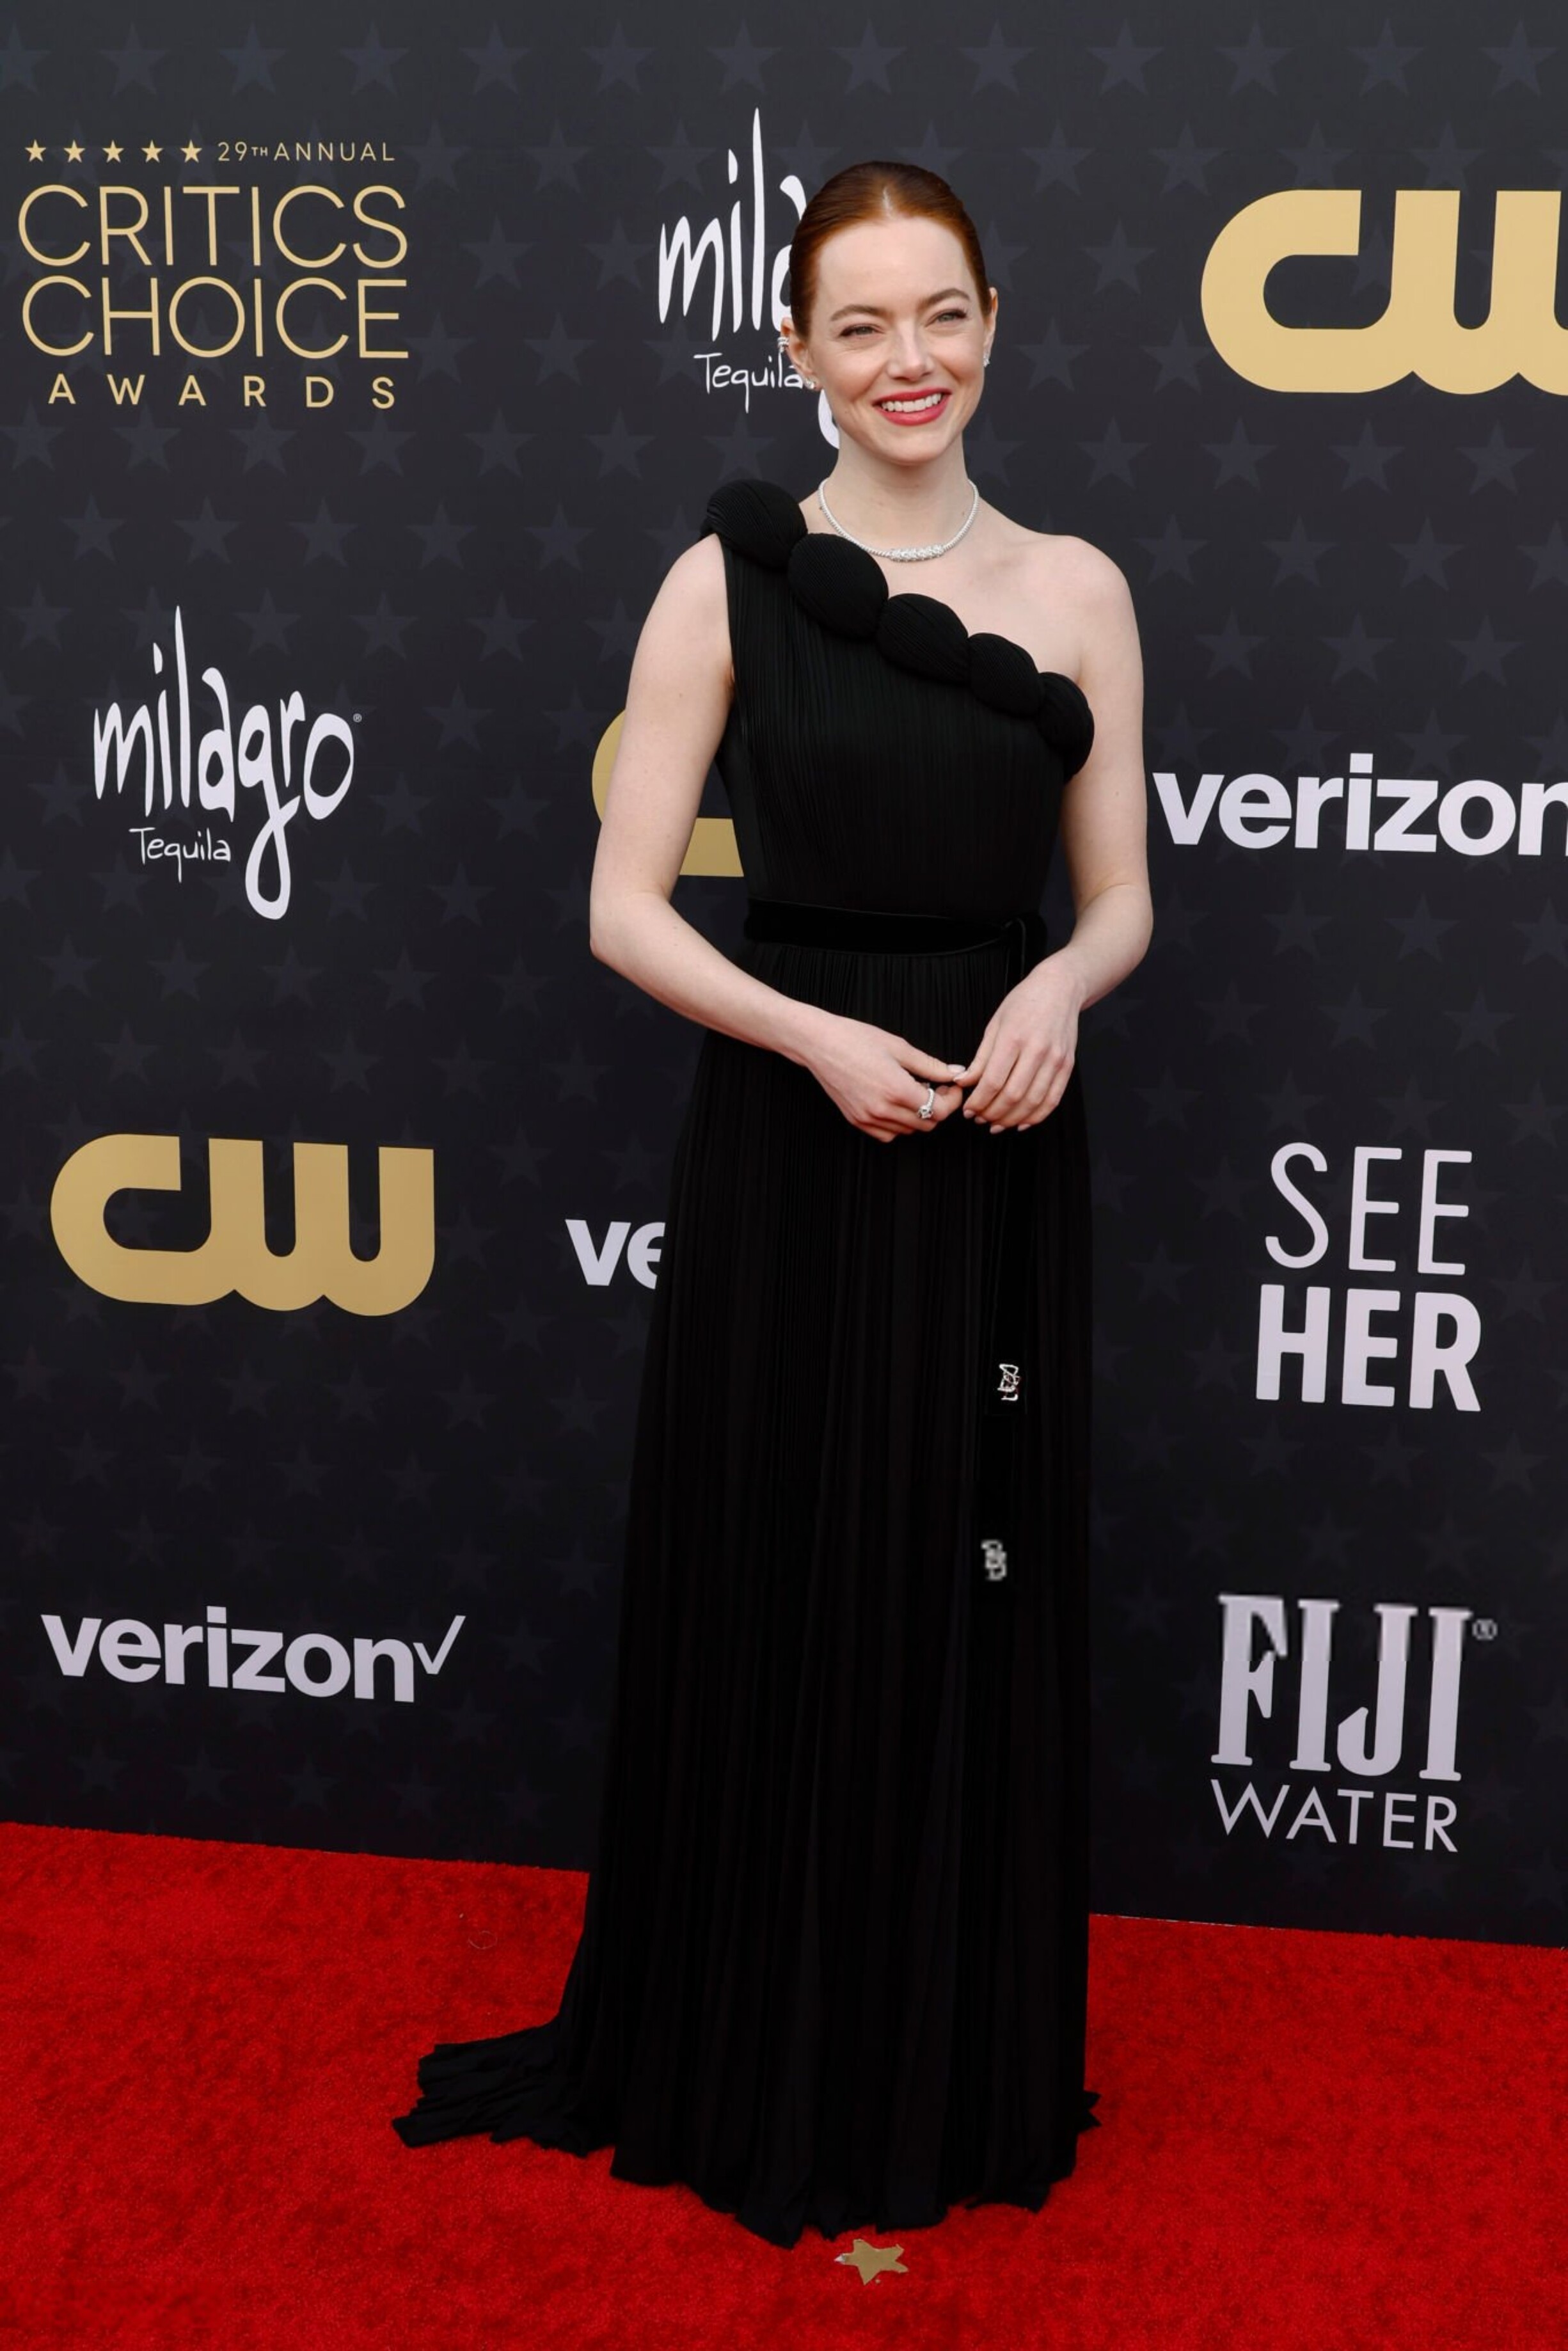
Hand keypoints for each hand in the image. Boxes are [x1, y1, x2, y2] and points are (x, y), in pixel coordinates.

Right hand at [806, 1012, 970, 1142]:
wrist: (819, 1044)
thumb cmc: (857, 1039)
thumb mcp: (899, 1047)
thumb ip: (930, 1065)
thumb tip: (956, 1073)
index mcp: (897, 1089)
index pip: (939, 1111)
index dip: (952, 1100)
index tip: (951, 1086)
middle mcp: (882, 1109)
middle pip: (927, 1124)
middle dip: (938, 1107)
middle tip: (936, 1087)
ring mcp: (868, 1118)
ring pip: (908, 1130)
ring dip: (918, 1115)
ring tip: (911, 1091)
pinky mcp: (856, 1120)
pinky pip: (887, 1134)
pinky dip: (897, 1124)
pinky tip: (894, 1103)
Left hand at [956, 953, 1083, 1129]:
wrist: (1060, 989)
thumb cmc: (1023, 1003)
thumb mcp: (995, 1024)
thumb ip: (980, 1058)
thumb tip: (964, 1082)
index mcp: (1013, 1038)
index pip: (993, 1081)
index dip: (979, 1102)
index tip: (968, 1111)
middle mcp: (1037, 1051)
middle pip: (1013, 1095)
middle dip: (992, 1113)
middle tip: (980, 1120)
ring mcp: (1055, 1060)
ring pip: (1033, 1102)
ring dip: (1012, 1119)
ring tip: (997, 1124)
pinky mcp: (1067, 1066)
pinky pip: (1052, 1099)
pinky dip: (1037, 1116)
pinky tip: (1022, 1122)